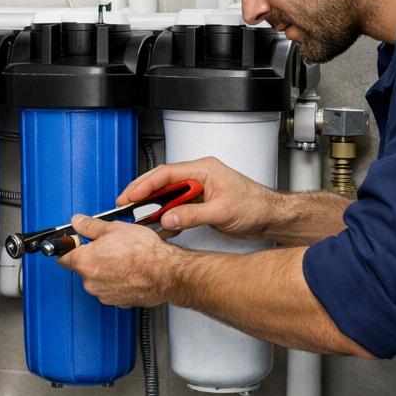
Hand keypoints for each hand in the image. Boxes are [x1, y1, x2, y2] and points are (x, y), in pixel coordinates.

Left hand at [56, 214, 181, 307]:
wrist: (165, 272)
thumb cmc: (144, 252)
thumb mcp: (114, 228)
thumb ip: (90, 226)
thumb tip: (78, 221)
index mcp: (84, 262)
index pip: (62, 257)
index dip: (69, 248)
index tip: (73, 243)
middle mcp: (90, 282)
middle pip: (82, 269)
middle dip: (92, 259)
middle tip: (108, 247)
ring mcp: (104, 295)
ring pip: (98, 280)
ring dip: (106, 271)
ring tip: (123, 259)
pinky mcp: (118, 302)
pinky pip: (112, 290)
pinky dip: (118, 282)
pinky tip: (130, 272)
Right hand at [119, 156, 278, 239]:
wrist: (271, 217)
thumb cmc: (255, 205)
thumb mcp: (222, 211)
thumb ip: (193, 215)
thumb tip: (168, 218)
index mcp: (203, 169)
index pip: (167, 174)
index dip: (145, 184)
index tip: (131, 195)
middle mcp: (199, 177)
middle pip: (162, 183)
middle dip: (142, 194)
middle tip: (125, 205)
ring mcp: (199, 190)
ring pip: (168, 196)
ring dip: (153, 207)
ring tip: (137, 218)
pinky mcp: (200, 204)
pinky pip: (176, 208)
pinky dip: (166, 216)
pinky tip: (159, 226)